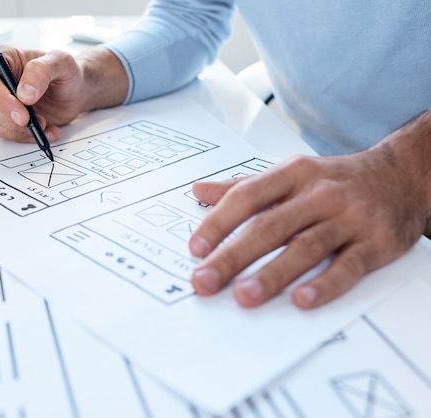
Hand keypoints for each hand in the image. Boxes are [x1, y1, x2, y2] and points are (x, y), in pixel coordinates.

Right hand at [0, 46, 127, 142]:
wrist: (75, 91)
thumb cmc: (67, 72)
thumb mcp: (61, 62)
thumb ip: (41, 71)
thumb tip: (24, 93)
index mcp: (5, 59)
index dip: (2, 100)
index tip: (23, 114)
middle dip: (12, 120)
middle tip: (40, 122)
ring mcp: (0, 102)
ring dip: (19, 131)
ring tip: (46, 125)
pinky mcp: (7, 120)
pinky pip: (5, 135)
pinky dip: (25, 138)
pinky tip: (46, 132)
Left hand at [188, 114, 430, 308]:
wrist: (401, 174)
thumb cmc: (334, 179)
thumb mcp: (289, 173)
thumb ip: (244, 186)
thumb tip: (198, 191)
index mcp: (292, 174)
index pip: (247, 197)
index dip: (219, 223)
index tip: (196, 248)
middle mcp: (319, 194)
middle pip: (269, 227)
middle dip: (233, 256)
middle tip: (204, 281)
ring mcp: (349, 218)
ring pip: (305, 248)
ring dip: (272, 274)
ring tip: (244, 296)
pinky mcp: (376, 243)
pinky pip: (348, 266)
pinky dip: (325, 283)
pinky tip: (301, 300)